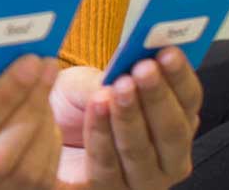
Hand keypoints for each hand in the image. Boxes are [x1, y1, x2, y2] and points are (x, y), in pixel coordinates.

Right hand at [0, 52, 63, 188]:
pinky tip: (40, 118)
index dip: (4, 96)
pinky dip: (45, 149)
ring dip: (41, 127)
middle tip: (46, 69)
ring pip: (22, 176)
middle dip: (29, 110)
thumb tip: (7, 70)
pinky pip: (34, 185)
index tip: (30, 62)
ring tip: (41, 88)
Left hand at [50, 49, 201, 188]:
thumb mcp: (90, 82)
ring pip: (143, 151)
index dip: (180, 76)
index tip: (167, 52)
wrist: (39, 132)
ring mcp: (146, 180)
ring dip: (130, 116)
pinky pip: (108, 166)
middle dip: (158, 96)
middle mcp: (170, 155)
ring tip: (118, 87)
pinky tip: (97, 108)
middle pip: (174, 129)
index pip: (189, 99)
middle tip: (143, 69)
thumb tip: (126, 72)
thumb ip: (112, 78)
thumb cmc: (73, 105)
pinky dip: (102, 135)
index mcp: (177, 120)